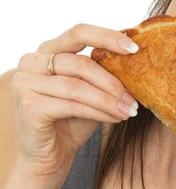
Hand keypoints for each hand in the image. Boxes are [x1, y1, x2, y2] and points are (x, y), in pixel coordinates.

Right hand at [10, 23, 139, 188]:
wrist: (49, 156)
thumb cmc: (72, 120)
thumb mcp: (91, 90)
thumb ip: (103, 72)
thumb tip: (137, 59)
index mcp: (47, 49)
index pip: (79, 32)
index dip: (108, 37)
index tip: (135, 48)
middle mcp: (31, 61)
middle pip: (80, 62)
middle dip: (113, 81)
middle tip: (135, 98)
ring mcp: (26, 83)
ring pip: (78, 86)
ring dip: (109, 100)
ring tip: (129, 111)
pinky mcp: (29, 106)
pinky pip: (72, 105)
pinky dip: (98, 112)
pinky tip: (115, 118)